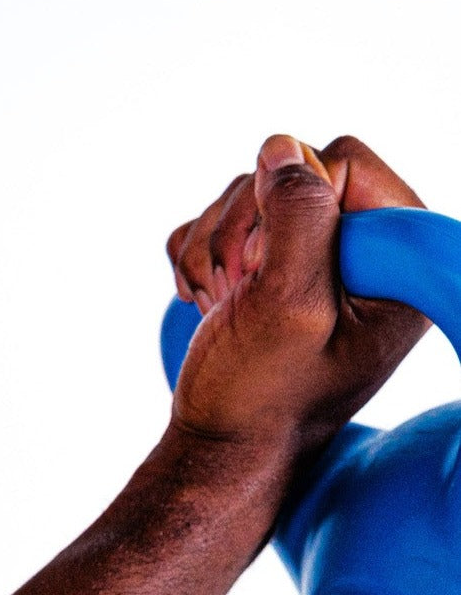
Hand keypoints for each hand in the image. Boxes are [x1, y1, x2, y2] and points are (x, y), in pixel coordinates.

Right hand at [164, 135, 428, 456]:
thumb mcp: (289, 307)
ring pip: (248, 192)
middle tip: (238, 294)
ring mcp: (311, 256)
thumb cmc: (262, 398)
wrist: (220, 446)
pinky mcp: (266, 265)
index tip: (273, 275)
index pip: (343, 162)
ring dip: (213, 250)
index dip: (290, 208)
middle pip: (290, 172)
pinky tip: (209, 302)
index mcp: (398, 259)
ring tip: (220, 305)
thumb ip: (298, 218)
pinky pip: (218, 219)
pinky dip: (197, 259)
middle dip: (243, 231)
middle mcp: (364, 250)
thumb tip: (282, 148)